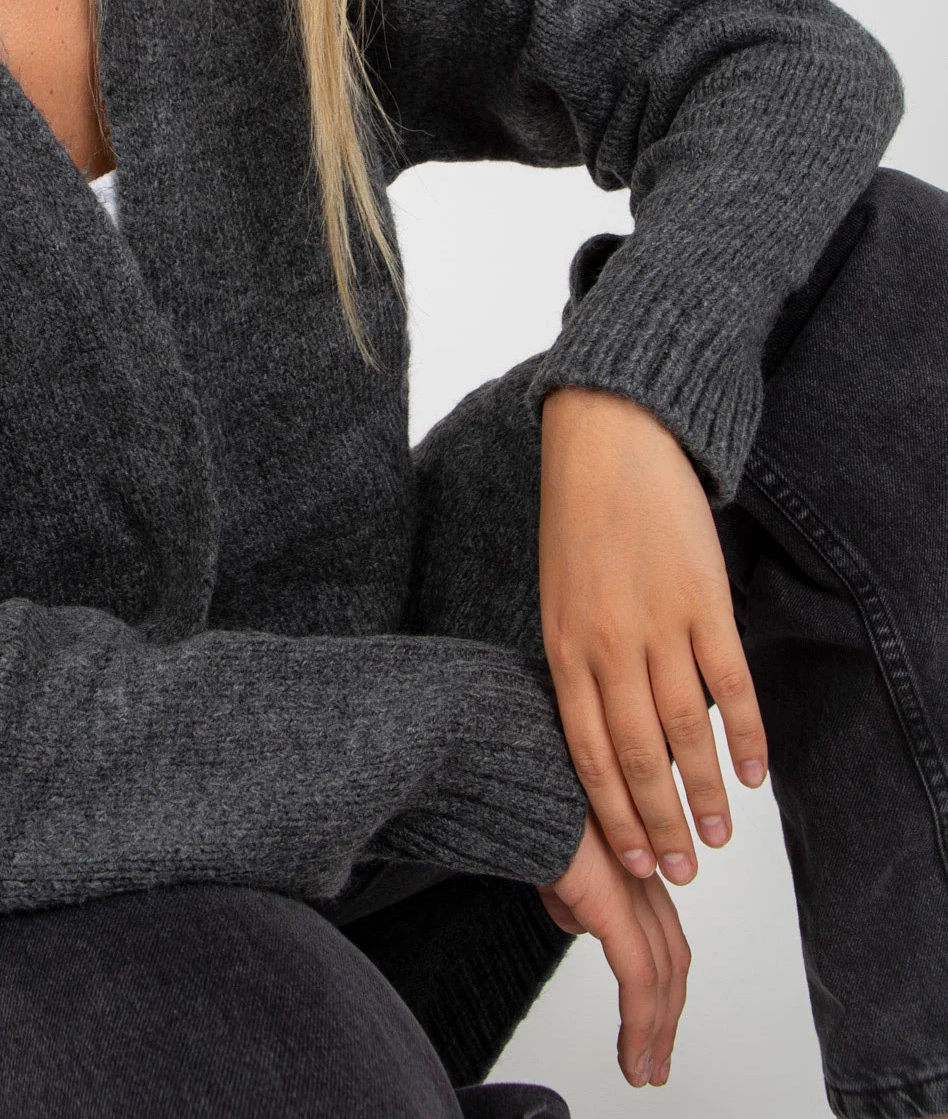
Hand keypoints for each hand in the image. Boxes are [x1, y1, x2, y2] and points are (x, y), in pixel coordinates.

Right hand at [536, 811, 689, 1086]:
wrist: (510, 772)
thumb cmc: (523, 795)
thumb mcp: (550, 847)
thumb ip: (570, 883)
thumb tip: (578, 917)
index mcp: (629, 856)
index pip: (660, 930)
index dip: (662, 980)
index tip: (655, 1020)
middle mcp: (639, 872)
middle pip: (670, 958)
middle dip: (667, 1015)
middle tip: (657, 1059)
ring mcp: (631, 887)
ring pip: (661, 976)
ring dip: (656, 1033)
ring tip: (644, 1071)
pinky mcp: (612, 905)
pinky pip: (638, 980)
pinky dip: (642, 1026)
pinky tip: (634, 1058)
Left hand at [538, 385, 769, 885]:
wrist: (609, 440)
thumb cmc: (579, 519)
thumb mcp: (557, 598)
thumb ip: (578, 665)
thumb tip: (602, 734)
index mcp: (563, 647)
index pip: (587, 752)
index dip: (611, 813)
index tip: (630, 861)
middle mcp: (607, 644)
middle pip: (637, 756)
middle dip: (658, 822)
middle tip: (679, 873)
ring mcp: (658, 622)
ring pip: (684, 730)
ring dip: (705, 792)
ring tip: (718, 837)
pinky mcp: (703, 599)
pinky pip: (728, 682)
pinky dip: (744, 731)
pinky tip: (755, 772)